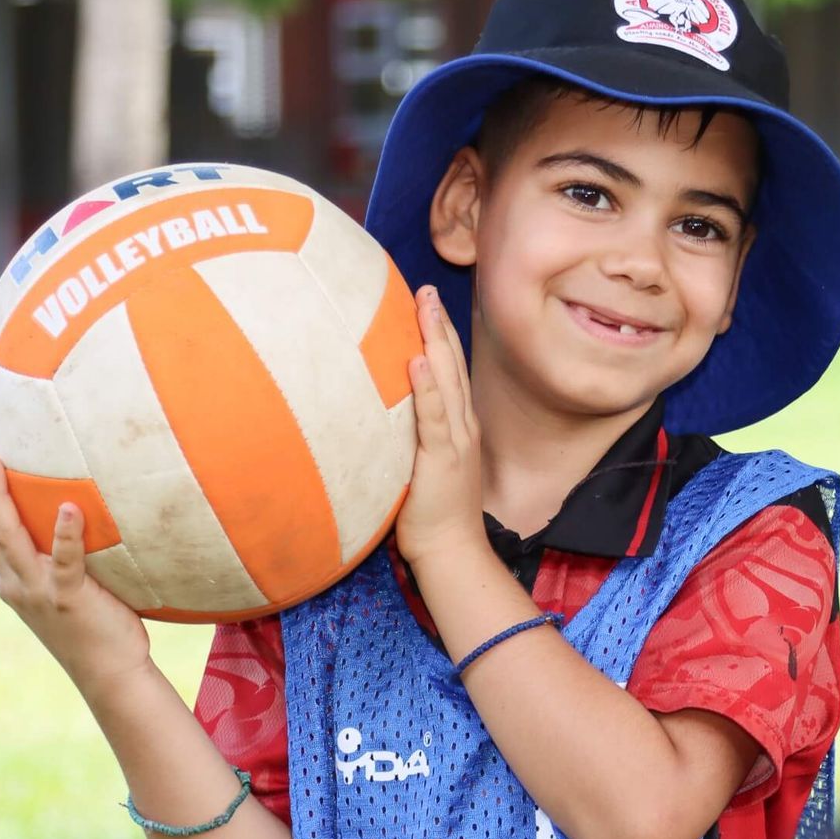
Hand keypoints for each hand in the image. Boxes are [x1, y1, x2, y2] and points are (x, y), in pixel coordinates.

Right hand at [0, 440, 151, 692]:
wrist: (109, 672)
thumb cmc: (96, 623)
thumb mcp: (66, 585)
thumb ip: (60, 553)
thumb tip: (77, 505)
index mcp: (10, 577)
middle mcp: (14, 582)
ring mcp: (37, 590)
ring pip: (10, 537)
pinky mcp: (68, 598)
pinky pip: (66, 561)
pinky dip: (66, 534)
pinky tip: (69, 508)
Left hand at [394, 286, 486, 574]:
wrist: (452, 551)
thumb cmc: (432, 515)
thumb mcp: (421, 467)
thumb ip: (409, 439)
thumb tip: (378, 418)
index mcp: (458, 426)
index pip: (449, 370)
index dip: (439, 334)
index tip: (426, 303)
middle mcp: (462, 424)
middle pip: (451, 363)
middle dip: (438, 323)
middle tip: (425, 288)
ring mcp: (455, 439)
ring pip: (447, 378)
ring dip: (435, 339)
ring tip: (425, 305)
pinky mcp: (442, 457)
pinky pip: (434, 416)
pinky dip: (429, 386)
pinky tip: (419, 360)